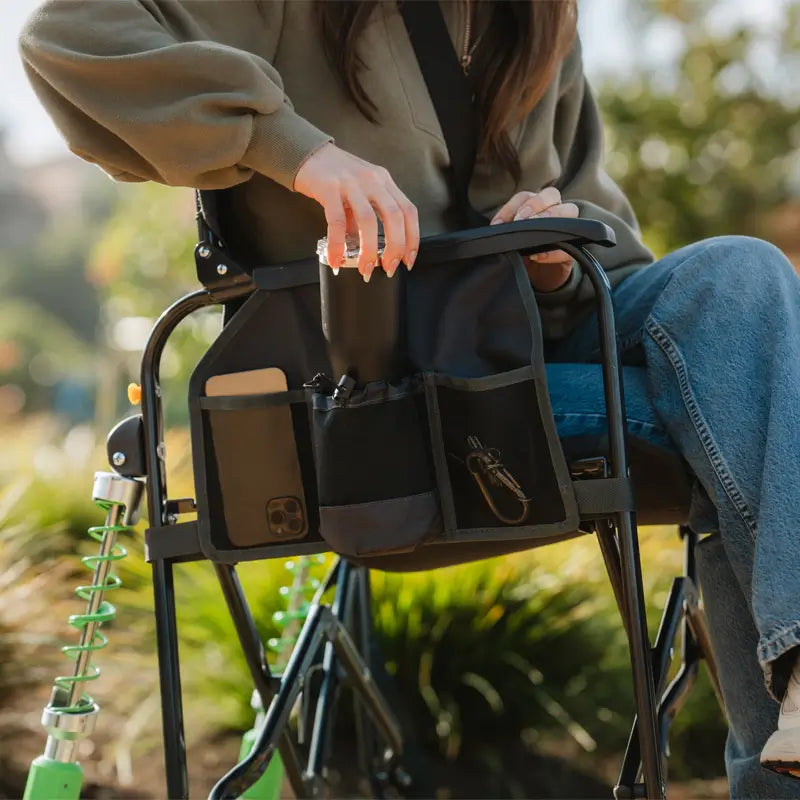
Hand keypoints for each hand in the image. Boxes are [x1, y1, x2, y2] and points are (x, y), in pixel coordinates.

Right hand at [294, 142, 418, 281]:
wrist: (307, 153)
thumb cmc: (336, 175)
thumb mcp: (360, 191)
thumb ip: (367, 216)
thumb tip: (368, 248)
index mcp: (384, 181)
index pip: (408, 211)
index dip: (412, 238)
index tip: (408, 260)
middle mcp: (372, 180)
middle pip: (394, 216)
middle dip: (395, 247)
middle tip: (388, 268)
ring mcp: (351, 183)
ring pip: (368, 220)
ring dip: (369, 250)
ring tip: (365, 269)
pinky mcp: (329, 187)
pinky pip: (335, 222)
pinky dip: (337, 245)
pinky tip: (336, 260)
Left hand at [489, 187, 578, 291]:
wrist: (537, 277)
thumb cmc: (523, 254)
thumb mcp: (511, 243)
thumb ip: (506, 233)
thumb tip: (496, 231)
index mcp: (535, 206)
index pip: (524, 196)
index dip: (510, 207)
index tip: (498, 224)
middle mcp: (553, 210)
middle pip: (551, 194)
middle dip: (535, 204)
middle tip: (521, 221)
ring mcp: (566, 227)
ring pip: (569, 210)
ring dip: (550, 218)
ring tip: (534, 234)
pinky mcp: (573, 248)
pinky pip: (570, 243)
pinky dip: (554, 250)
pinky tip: (539, 256)